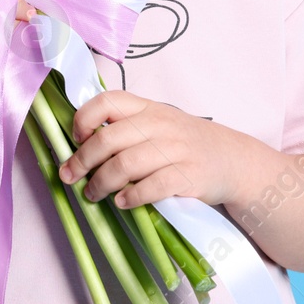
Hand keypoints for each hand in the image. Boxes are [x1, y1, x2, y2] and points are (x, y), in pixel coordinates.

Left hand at [56, 90, 260, 209]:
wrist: (233, 159)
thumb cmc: (187, 143)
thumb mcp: (160, 124)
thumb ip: (128, 128)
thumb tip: (82, 145)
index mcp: (148, 108)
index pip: (107, 101)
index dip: (83, 119)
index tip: (75, 139)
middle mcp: (160, 124)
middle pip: (108, 139)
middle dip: (82, 161)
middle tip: (71, 177)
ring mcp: (175, 149)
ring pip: (124, 165)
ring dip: (101, 184)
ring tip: (93, 195)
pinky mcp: (187, 176)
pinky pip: (150, 187)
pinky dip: (130, 197)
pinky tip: (122, 202)